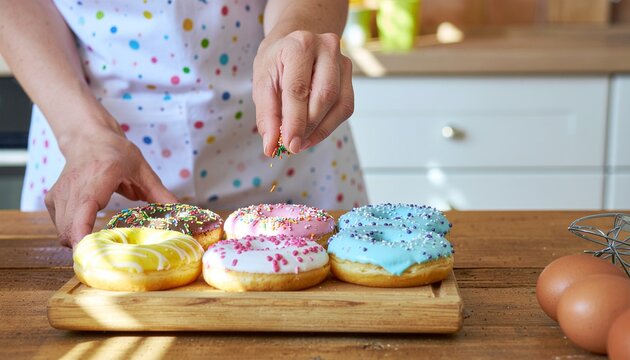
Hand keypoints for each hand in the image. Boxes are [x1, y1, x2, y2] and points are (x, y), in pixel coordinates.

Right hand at [45, 126, 177, 247]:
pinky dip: (73, 234)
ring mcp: (60, 194)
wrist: (87, 137)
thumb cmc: (115, 152)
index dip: (83, 236)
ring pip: (62, 233)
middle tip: (109, 257)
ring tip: (101, 245)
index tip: (95, 255)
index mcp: (99, 177)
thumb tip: (181, 213)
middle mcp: (74, 187)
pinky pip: (60, 227)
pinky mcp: (53, 201)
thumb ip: (161, 194)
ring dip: (80, 243)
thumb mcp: (143, 170)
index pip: (83, 211)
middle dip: (87, 248)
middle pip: (70, 230)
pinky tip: (89, 230)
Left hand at [253, 31, 353, 155]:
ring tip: (301, 142)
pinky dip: (328, 125)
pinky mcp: (350, 75)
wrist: (295, 43)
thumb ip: (267, 115)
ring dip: (320, 130)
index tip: (289, 145)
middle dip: (309, 127)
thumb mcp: (262, 83)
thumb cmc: (277, 63)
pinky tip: (312, 133)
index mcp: (299, 45)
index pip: (298, 88)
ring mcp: (343, 60)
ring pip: (340, 104)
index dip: (294, 121)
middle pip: (325, 96)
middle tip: (293, 146)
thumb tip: (271, 147)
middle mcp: (327, 48)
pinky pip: (345, 107)